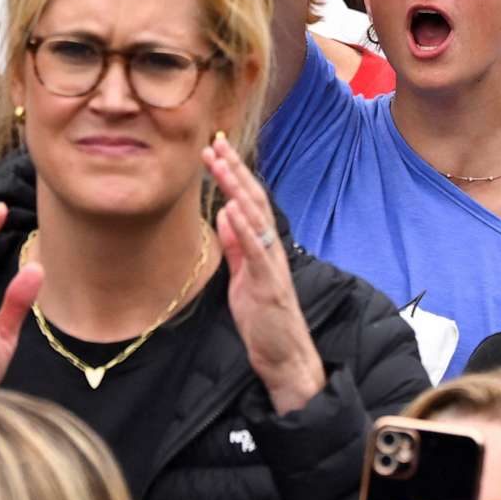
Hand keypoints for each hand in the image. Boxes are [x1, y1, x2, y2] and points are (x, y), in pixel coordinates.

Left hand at [207, 135, 324, 413]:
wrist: (284, 355)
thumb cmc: (264, 318)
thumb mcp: (243, 276)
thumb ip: (236, 246)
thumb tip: (224, 213)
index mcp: (263, 246)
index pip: (249, 203)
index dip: (233, 176)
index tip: (215, 151)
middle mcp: (271, 248)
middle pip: (254, 201)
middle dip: (235, 171)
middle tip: (215, 143)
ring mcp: (271, 264)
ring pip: (256, 218)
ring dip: (237, 188)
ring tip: (221, 163)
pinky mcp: (268, 283)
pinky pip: (257, 250)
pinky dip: (245, 227)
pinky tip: (232, 208)